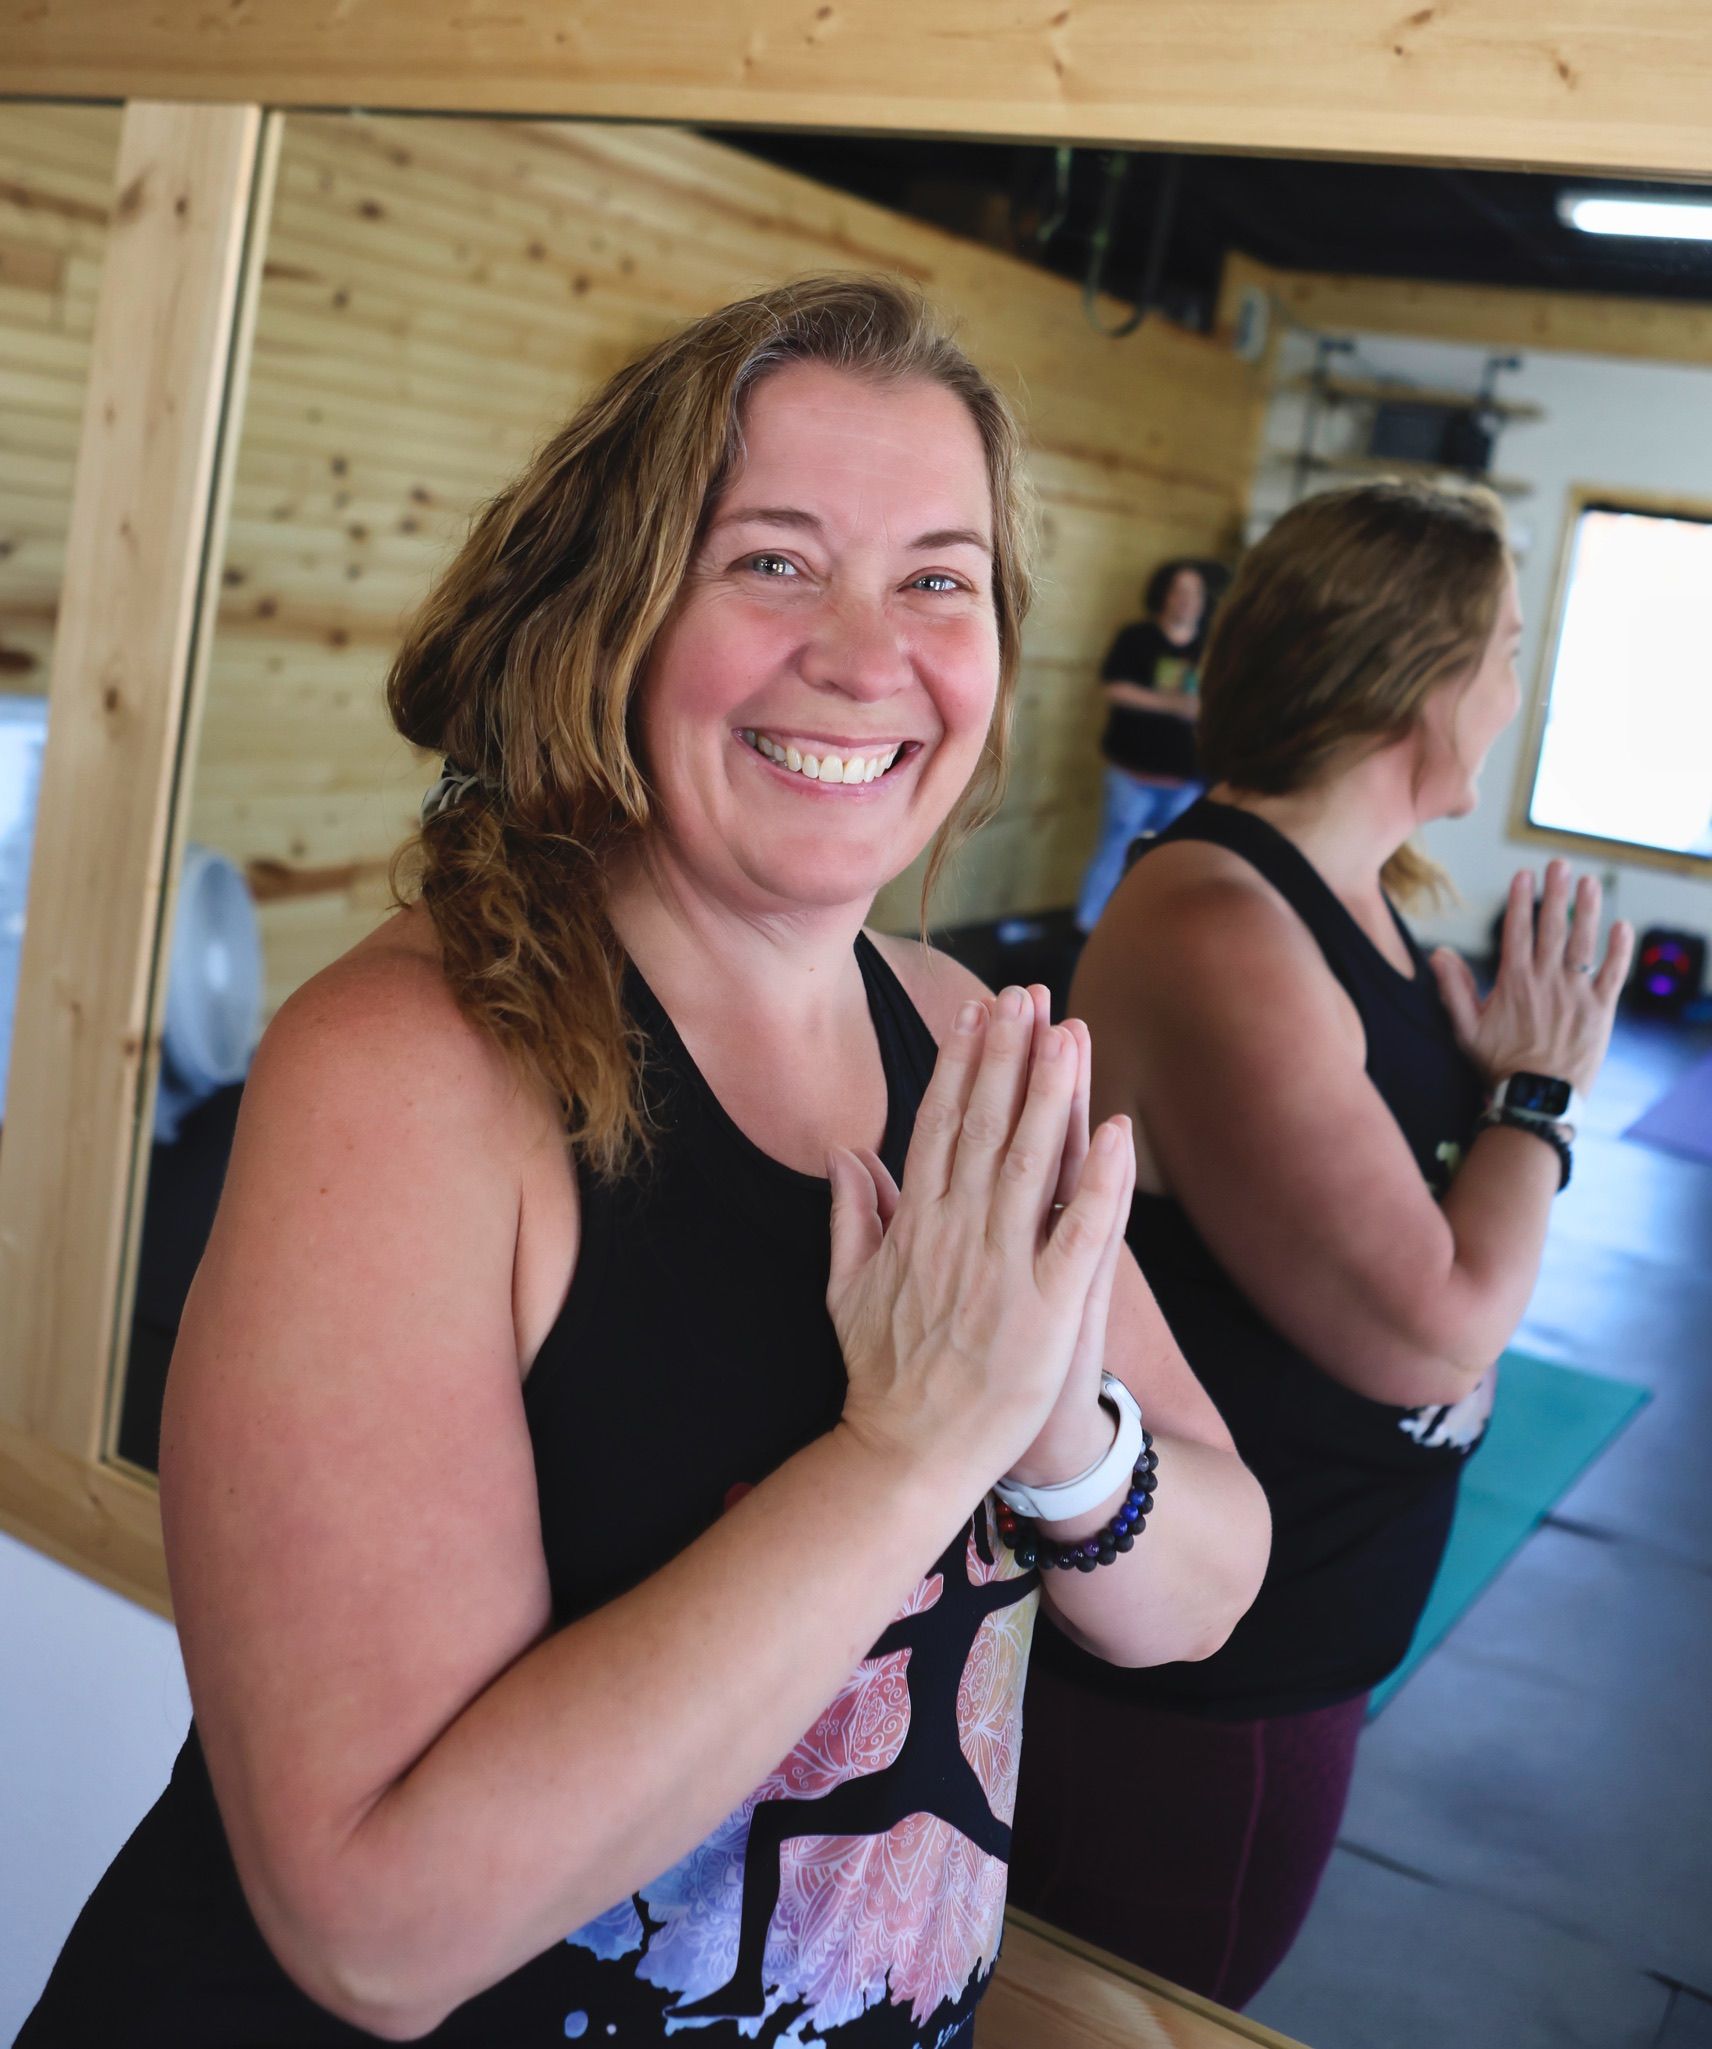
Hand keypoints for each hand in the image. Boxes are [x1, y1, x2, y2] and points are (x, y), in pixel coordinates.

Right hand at [826, 985, 1133, 1494]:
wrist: (909, 1456)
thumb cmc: (881, 1375)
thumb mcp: (846, 1289)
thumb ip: (850, 1215)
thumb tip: (844, 1151)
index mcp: (912, 1226)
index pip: (938, 1126)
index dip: (960, 1065)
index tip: (976, 1014)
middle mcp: (955, 1236)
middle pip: (984, 1127)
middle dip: (1006, 1056)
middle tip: (1025, 994)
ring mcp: (1001, 1271)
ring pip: (1029, 1163)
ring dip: (1049, 1094)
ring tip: (1066, 1032)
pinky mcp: (1045, 1311)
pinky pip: (1079, 1233)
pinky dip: (1099, 1181)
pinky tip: (1116, 1130)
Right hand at [1430, 860, 1633, 1097]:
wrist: (1537, 1097)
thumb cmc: (1499, 1066)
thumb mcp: (1465, 1029)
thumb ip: (1452, 989)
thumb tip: (1438, 953)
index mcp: (1514, 983)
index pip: (1518, 931)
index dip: (1521, 900)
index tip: (1524, 875)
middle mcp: (1547, 982)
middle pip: (1553, 928)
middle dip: (1556, 893)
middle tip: (1560, 865)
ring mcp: (1576, 994)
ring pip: (1584, 944)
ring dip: (1588, 910)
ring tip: (1588, 883)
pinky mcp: (1600, 1010)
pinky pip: (1613, 974)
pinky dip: (1619, 950)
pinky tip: (1621, 927)